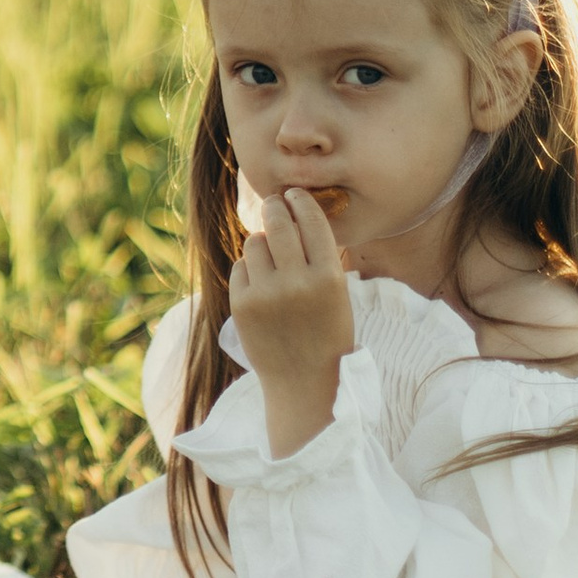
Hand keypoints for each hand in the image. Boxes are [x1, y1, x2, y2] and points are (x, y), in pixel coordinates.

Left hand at [227, 184, 355, 455]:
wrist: (306, 383)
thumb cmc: (326, 332)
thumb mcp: (337, 293)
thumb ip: (318, 256)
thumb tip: (292, 211)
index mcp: (329, 278)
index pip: (312, 221)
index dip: (300, 201)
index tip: (294, 194)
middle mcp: (298, 283)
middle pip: (277, 222)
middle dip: (274, 207)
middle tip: (274, 203)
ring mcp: (267, 294)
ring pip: (254, 242)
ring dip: (261, 243)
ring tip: (272, 261)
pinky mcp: (242, 305)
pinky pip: (241, 267)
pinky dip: (249, 271)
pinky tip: (262, 288)